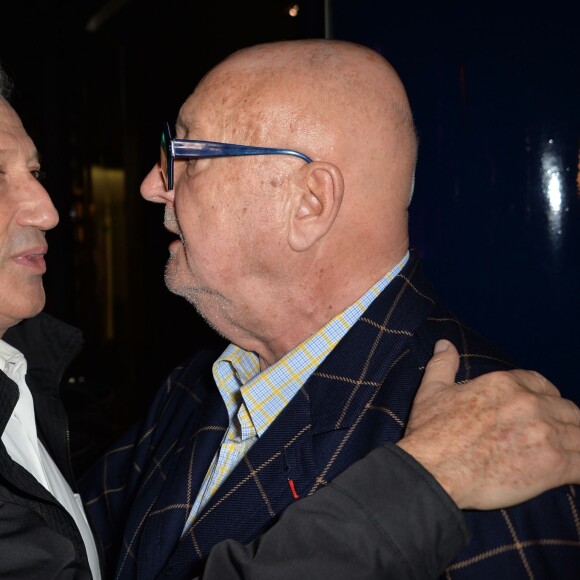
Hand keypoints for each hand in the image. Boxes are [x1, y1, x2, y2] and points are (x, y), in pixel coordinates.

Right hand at [397, 339, 579, 509]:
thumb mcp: (431, 391)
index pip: (542, 384)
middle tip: (550, 439)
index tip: (538, 412)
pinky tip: (573, 474)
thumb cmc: (431, 433)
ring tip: (567, 456)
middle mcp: (529, 402)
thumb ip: (443, 365)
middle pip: (566, 409)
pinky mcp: (554, 464)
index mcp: (503, 383)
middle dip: (562, 422)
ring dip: (574, 444)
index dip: (543, 398)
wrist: (434, 470)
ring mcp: (544, 432)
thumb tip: (444, 344)